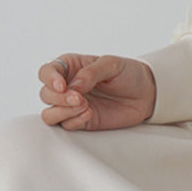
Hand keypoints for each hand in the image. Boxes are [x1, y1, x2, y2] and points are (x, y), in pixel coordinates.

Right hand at [38, 55, 156, 130]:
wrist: (146, 93)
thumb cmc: (128, 73)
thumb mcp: (112, 65)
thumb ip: (91, 73)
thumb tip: (73, 86)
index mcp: (70, 67)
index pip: (46, 72)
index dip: (49, 79)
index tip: (62, 86)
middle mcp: (67, 87)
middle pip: (45, 95)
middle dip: (58, 98)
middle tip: (79, 98)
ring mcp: (72, 106)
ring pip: (49, 114)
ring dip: (62, 112)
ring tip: (84, 107)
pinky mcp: (81, 121)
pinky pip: (66, 125)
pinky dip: (74, 121)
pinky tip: (89, 114)